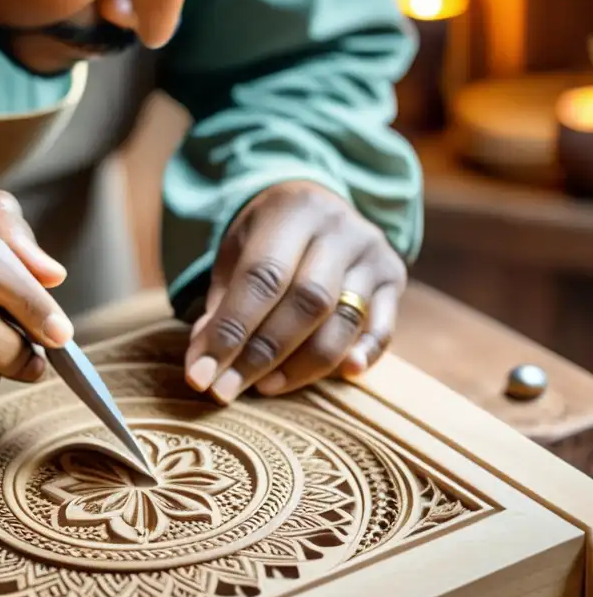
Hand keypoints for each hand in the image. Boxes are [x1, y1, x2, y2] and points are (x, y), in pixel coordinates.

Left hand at [185, 180, 406, 402]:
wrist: (317, 206)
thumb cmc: (265, 240)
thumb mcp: (234, 255)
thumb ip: (221, 304)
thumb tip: (205, 362)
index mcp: (291, 212)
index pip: (261, 278)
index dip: (230, 332)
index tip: (201, 376)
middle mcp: (338, 227)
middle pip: (306, 302)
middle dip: (263, 354)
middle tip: (227, 390)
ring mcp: (371, 252)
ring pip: (343, 320)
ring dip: (303, 365)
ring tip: (264, 387)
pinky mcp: (393, 277)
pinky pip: (383, 328)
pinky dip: (364, 355)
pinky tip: (343, 375)